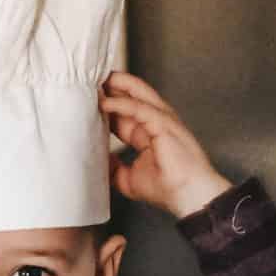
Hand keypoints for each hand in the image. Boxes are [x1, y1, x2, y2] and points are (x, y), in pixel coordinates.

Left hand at [101, 73, 228, 218]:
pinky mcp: (164, 124)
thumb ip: (113, 168)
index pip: (125, 112)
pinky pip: (140, 109)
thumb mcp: (128, 179)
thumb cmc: (168, 189)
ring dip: (118, 84)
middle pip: (132, 96)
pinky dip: (121, 104)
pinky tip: (105, 102)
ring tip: (97, 79)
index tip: (86, 99)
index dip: (107, 104)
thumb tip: (97, 162)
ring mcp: (162, 121)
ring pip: (138, 94)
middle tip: (90, 79)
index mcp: (149, 133)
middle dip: (112, 86)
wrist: (189, 197)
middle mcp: (156, 122)